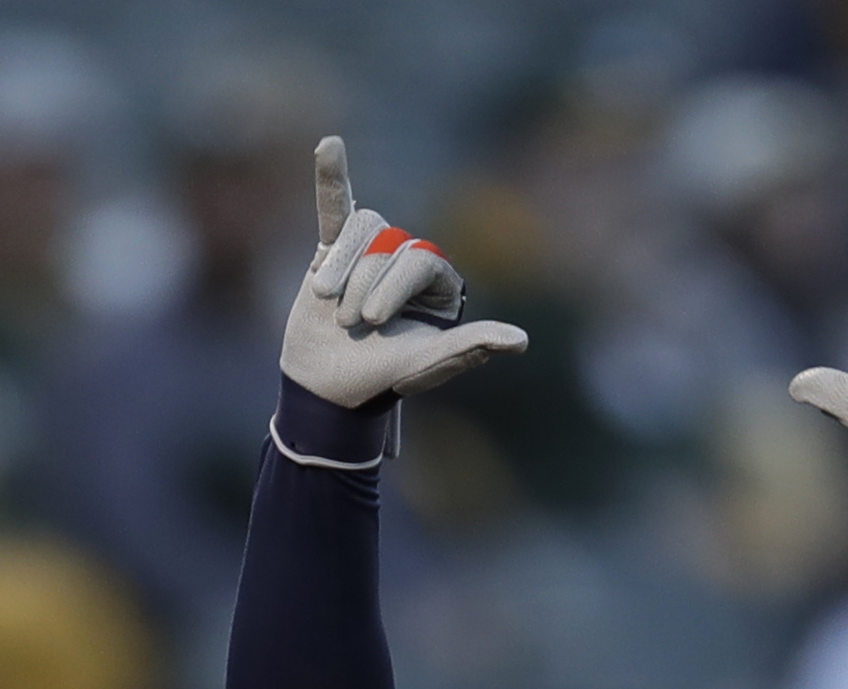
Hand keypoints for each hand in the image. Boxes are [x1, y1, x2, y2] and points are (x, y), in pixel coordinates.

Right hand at [281, 136, 526, 408]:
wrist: (327, 383)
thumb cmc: (381, 375)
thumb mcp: (426, 362)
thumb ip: (470, 346)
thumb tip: (520, 341)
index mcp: (439, 280)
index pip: (419, 259)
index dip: (392, 287)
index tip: (373, 323)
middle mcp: (408, 257)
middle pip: (388, 245)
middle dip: (364, 286)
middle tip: (350, 326)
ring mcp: (371, 249)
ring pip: (360, 231)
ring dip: (340, 268)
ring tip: (327, 301)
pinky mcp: (333, 247)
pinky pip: (334, 206)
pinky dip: (330, 177)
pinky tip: (328, 146)